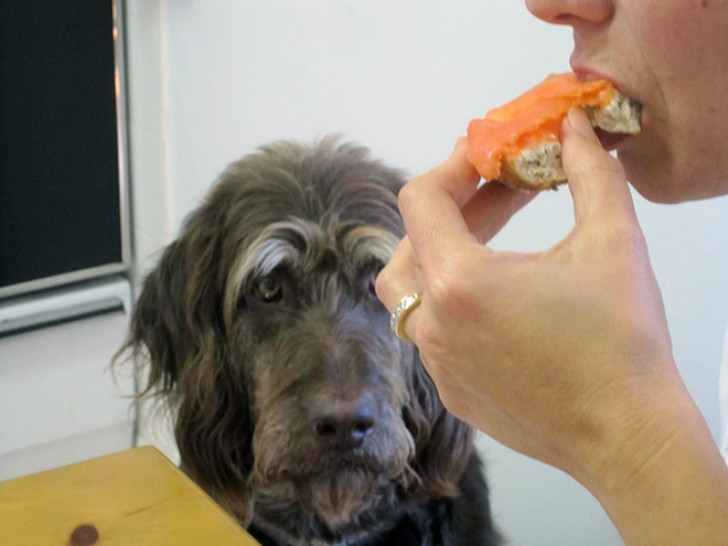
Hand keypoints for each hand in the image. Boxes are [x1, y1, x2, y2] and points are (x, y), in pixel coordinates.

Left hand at [376, 108, 679, 481]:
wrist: (627, 435)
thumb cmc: (620, 340)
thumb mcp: (613, 241)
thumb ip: (590, 173)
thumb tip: (576, 127)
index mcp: (459, 282)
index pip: (421, 201)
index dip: (451, 169)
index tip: (486, 157)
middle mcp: (433, 324)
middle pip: (409, 243)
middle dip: (453, 210)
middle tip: (500, 194)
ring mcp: (437, 363)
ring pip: (410, 291)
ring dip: (441, 255)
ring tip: (491, 238)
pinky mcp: (451, 391)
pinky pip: (431, 332)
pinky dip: (452, 302)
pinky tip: (498, 299)